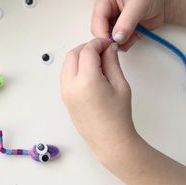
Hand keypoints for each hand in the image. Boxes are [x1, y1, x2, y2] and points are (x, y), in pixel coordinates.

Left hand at [61, 38, 137, 164]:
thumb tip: (108, 48)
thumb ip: (112, 63)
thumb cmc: (118, 116)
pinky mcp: (65, 98)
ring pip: (66, 64)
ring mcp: (65, 92)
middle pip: (73, 54)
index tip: (108, 44)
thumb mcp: (120, 85)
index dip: (99, 43)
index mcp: (86, 81)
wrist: (110, 140)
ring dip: (79, 57)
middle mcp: (71, 85)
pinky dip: (75, 68)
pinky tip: (90, 72)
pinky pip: (66, 75)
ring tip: (97, 61)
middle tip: (103, 50)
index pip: (88, 51)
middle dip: (87, 48)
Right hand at [91, 0, 172, 49]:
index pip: (97, 20)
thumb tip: (117, 38)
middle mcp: (105, 9)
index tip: (113, 42)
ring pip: (107, 38)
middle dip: (111, 38)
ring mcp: (112, 20)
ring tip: (133, 36)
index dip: (103, 33)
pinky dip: (125, 44)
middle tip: (124, 41)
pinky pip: (116, 42)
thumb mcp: (138, 5)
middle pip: (99, 31)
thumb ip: (126, 22)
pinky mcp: (119, 30)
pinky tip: (135, 37)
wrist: (165, 1)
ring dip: (119, 42)